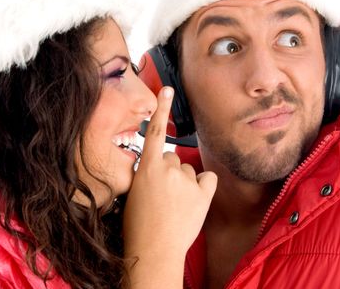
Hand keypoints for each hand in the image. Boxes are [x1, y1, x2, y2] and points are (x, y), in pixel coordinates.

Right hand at [123, 86, 216, 287]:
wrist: (154, 251)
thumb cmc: (138, 226)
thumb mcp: (132, 194)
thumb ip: (145, 174)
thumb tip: (154, 167)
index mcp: (146, 168)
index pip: (155, 132)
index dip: (162, 109)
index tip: (167, 89)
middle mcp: (168, 170)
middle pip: (173, 158)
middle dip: (169, 171)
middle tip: (163, 195)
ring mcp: (187, 181)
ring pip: (188, 170)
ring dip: (184, 182)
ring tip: (175, 204)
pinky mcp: (203, 194)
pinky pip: (207, 179)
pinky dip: (202, 187)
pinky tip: (193, 201)